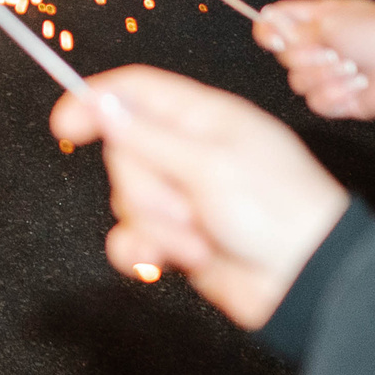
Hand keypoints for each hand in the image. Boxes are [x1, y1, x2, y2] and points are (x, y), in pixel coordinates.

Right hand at [49, 65, 350, 329]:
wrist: (308, 284)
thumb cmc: (278, 213)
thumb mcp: (210, 165)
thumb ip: (146, 135)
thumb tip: (99, 102)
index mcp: (205, 119)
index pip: (136, 91)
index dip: (96, 102)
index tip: (65, 127)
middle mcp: (190, 152)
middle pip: (123, 150)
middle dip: (143, 186)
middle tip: (184, 206)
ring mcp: (184, 196)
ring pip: (126, 196)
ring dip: (153, 223)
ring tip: (195, 240)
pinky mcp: (178, 237)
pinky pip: (132, 235)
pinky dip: (140, 248)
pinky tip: (159, 261)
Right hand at [256, 0, 374, 133]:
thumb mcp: (332, 20)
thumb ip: (294, 28)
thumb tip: (268, 24)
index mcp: (319, 18)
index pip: (277, 21)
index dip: (268, 31)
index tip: (276, 40)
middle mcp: (322, 44)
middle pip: (285, 55)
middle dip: (308, 57)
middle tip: (334, 52)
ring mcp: (330, 73)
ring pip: (298, 82)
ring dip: (326, 77)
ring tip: (353, 71)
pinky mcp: (340, 99)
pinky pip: (317, 102)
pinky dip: (336, 96)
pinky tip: (356, 89)